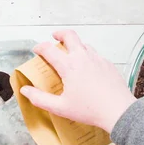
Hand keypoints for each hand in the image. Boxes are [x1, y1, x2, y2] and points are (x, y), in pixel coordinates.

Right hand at [21, 30, 136, 132]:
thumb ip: (40, 99)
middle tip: (54, 37)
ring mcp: (97, 59)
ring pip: (84, 44)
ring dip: (75, 45)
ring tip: (71, 54)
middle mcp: (83, 57)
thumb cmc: (90, 110)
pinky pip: (95, 55)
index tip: (37, 50)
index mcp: (69, 66)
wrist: (118, 111)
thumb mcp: (60, 107)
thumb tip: (26, 91)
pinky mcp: (108, 64)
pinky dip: (87, 56)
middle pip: (70, 35)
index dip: (40, 47)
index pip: (49, 49)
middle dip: (60, 34)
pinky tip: (87, 68)